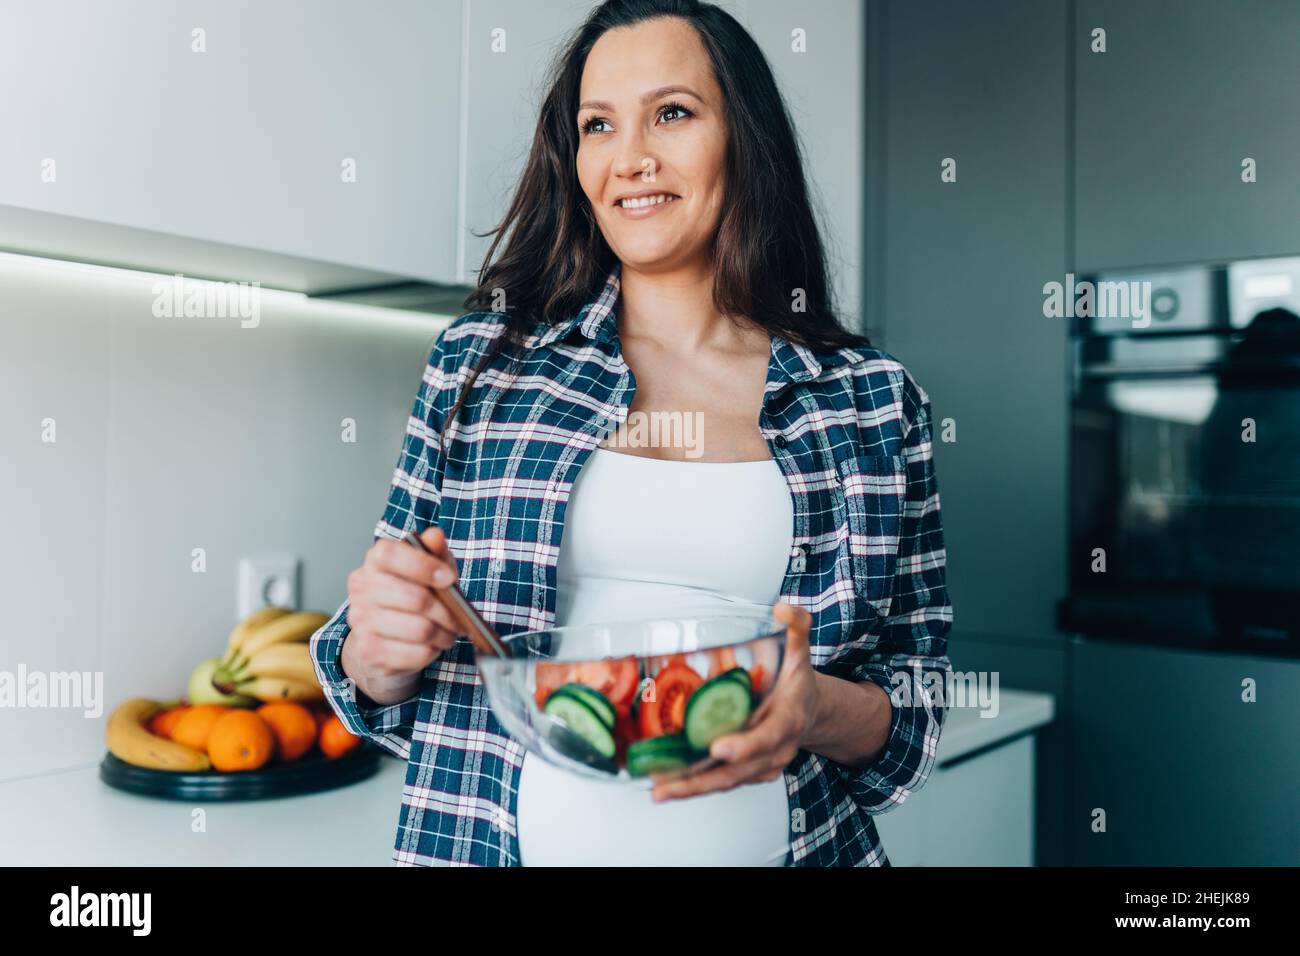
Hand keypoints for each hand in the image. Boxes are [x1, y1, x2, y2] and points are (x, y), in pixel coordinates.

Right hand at [341, 525, 462, 704]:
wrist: (379, 643)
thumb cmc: (408, 600)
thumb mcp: (426, 572)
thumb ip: (433, 552)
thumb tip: (435, 537)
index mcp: (374, 562)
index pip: (392, 555)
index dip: (424, 566)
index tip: (449, 578)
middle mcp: (362, 589)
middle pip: (416, 599)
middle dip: (448, 612)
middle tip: (458, 618)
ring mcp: (361, 621)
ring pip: (421, 629)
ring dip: (444, 634)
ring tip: (446, 632)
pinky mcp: (369, 651)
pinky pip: (417, 653)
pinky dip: (432, 652)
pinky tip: (430, 646)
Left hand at [651, 601, 817, 801]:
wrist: (810, 711)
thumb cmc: (797, 681)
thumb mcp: (800, 652)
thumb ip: (796, 626)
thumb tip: (782, 607)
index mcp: (788, 720)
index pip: (768, 736)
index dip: (745, 745)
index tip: (718, 748)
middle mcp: (775, 750)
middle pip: (738, 771)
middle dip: (702, 781)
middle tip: (666, 785)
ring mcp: (761, 766)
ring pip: (726, 782)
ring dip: (691, 789)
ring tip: (658, 790)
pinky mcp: (746, 773)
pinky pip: (720, 782)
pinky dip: (694, 786)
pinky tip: (665, 785)